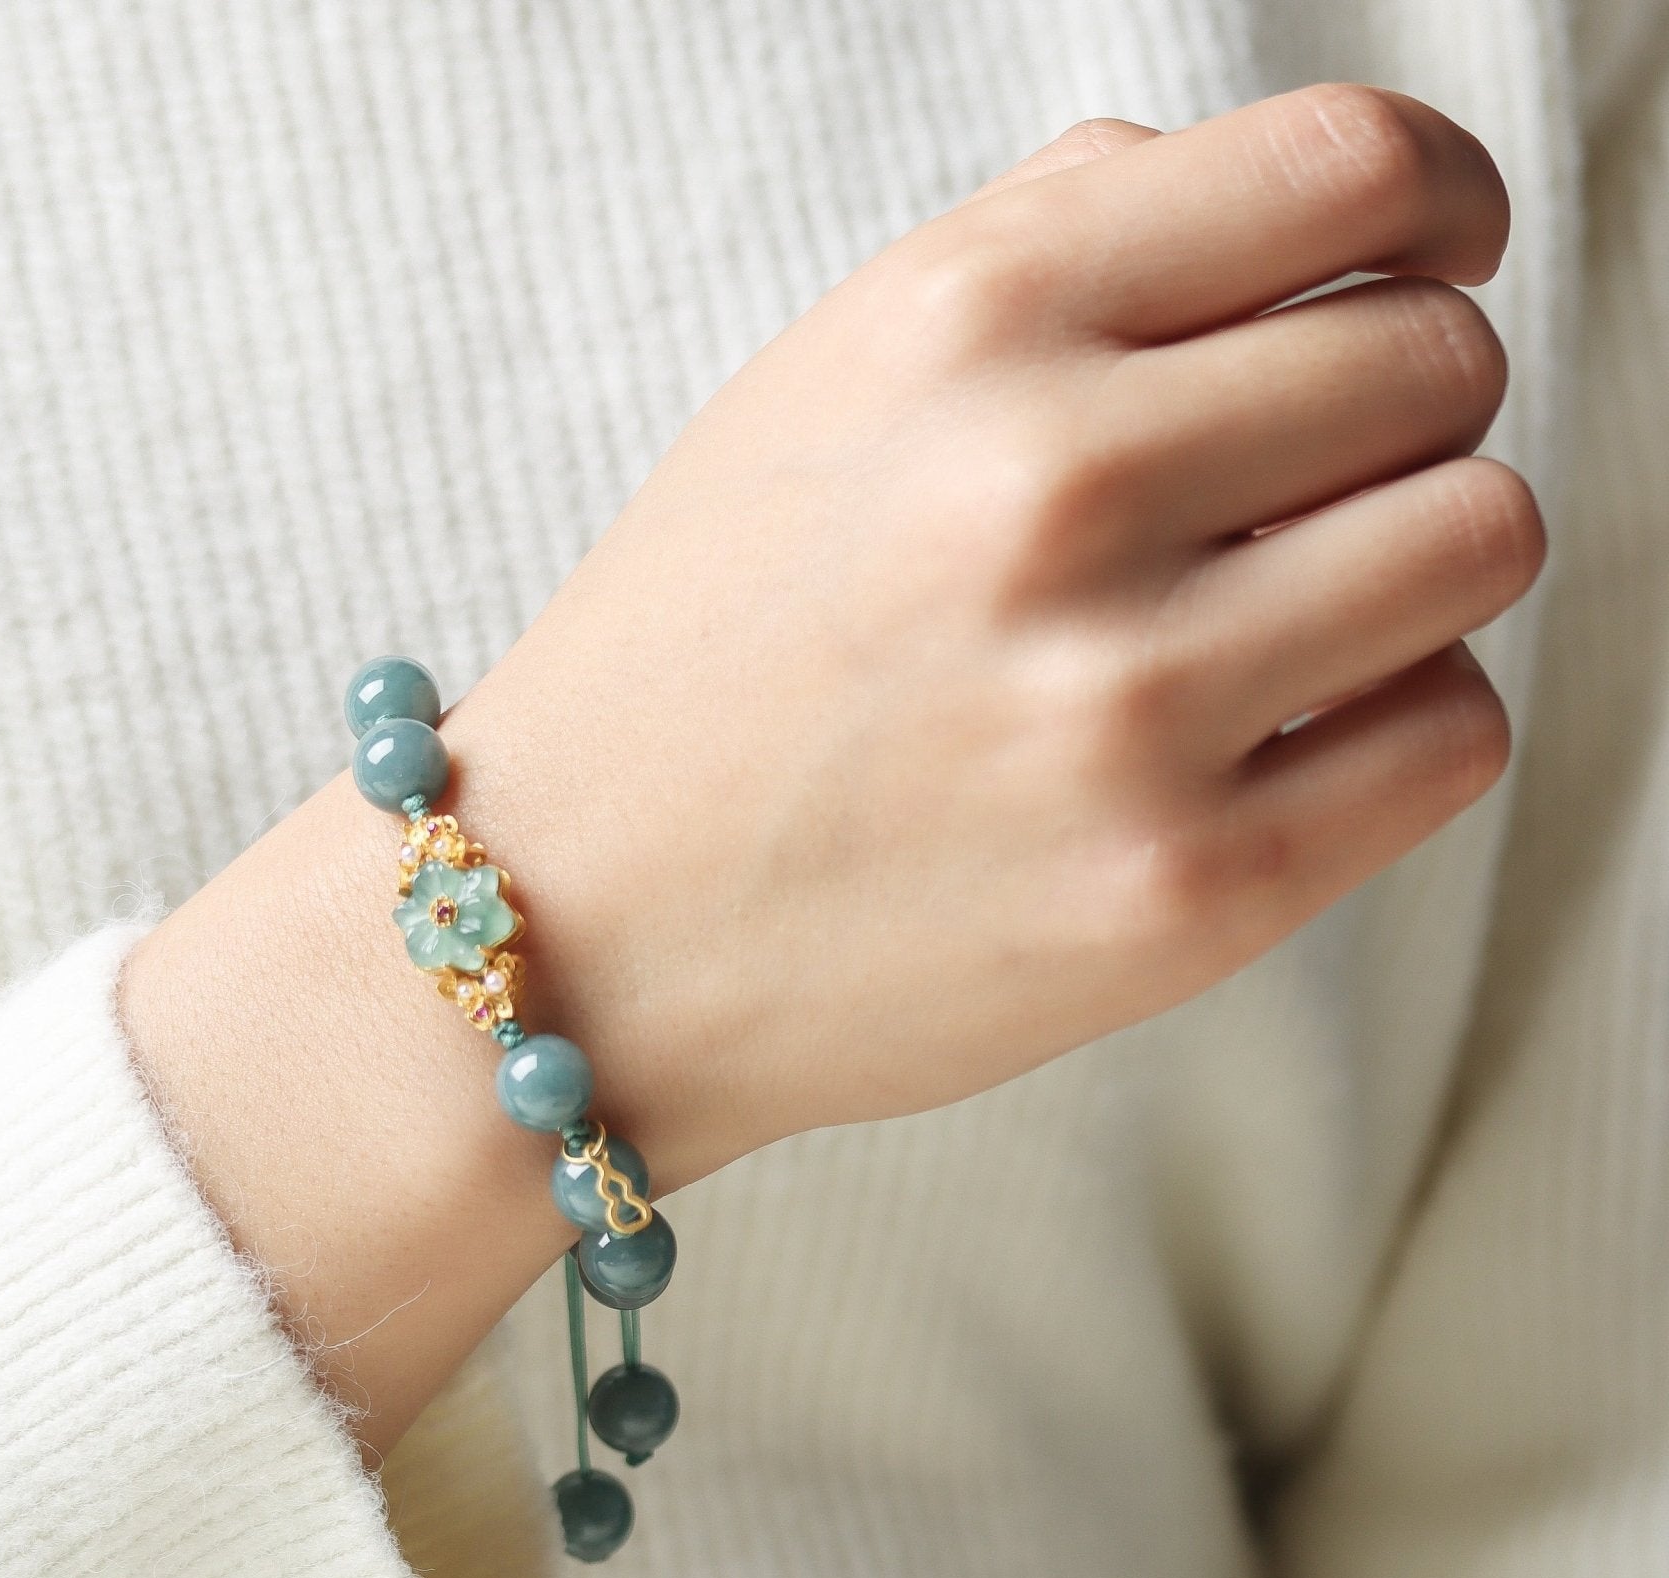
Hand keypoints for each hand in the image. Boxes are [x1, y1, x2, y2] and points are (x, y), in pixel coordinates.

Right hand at [447, 85, 1540, 1184]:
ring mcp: (1121, 705)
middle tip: (1299, 489)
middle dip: (1396, 410)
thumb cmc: (694, 661)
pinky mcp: (1178, 892)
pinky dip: (1398, 721)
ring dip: (1412, 565)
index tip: (1431, 257)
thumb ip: (1046, 250)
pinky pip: (1451, 737)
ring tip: (1288, 619)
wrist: (577, 931)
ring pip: (1477, 539)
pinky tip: (1281, 738)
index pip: (1351, 169)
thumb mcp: (816, 386)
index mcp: (963, 325)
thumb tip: (1286, 213)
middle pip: (1440, 359)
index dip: (1437, 203)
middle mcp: (1050, 492)